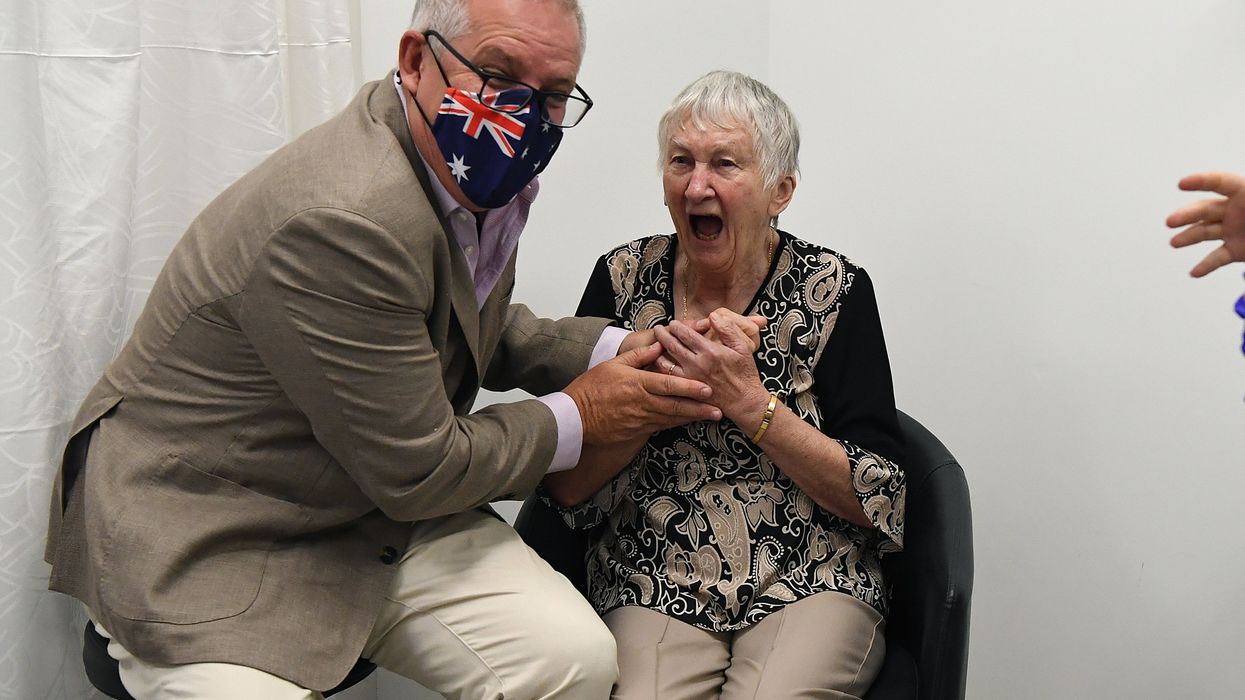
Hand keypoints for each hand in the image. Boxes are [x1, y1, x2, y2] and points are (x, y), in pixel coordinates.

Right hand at [564, 341, 721, 444]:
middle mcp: (643, 403)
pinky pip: (661, 427)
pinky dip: (676, 424)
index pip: (669, 385)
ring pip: (672, 419)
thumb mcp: (614, 364)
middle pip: (676, 406)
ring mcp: (640, 419)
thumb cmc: (592, 387)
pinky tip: (688, 422)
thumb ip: (639, 355)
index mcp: (638, 383)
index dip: (690, 387)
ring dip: (692, 418)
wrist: (575, 416)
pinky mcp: (637, 431)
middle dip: (700, 408)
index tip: (707, 388)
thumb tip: (659, 345)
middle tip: (719, 409)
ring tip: (711, 416)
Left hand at [654, 315, 769, 431]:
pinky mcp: (687, 390)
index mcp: (710, 351)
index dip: (676, 326)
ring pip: (665, 361)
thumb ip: (728, 329)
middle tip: (658, 329)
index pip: (686, 333)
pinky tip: (659, 362)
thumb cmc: (745, 374)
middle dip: (662, 334)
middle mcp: (697, 364)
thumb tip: (713, 315)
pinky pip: (668, 377)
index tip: (673, 323)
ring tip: (656, 343)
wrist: (744, 402)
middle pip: (672, 345)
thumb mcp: (742, 347)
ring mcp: (690, 378)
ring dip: (658, 350)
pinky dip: (661, 367)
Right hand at [1166, 172, 1244, 277]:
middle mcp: (1235, 210)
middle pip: (1206, 209)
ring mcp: (1232, 230)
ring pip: (1206, 232)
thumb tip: (1229, 212)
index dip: (1201, 181)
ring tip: (1175, 243)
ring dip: (1188, 237)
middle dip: (1187, 214)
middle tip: (1171, 221)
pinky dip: (1206, 266)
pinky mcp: (1235, 250)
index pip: (1220, 182)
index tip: (1182, 184)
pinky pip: (1217, 257)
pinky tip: (1195, 272)